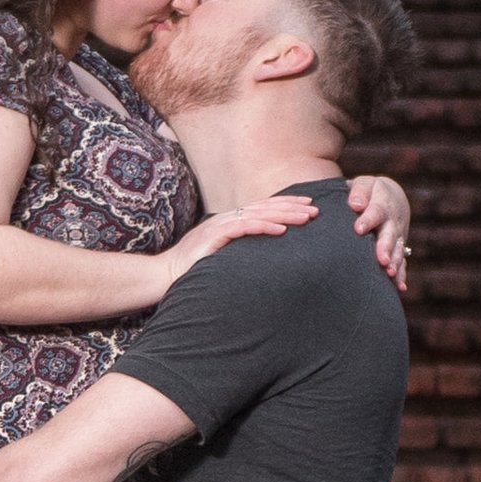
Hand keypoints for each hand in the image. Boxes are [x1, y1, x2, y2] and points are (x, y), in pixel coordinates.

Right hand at [150, 192, 318, 297]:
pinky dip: (264, 227)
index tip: (307, 207)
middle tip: (315, 208)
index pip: (263, 209)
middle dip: (291, 206)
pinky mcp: (214, 236)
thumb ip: (240, 250)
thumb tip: (263, 253)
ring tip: (305, 218)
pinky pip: (244, 228)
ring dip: (284, 216)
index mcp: (230, 221)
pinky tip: (281, 230)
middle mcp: (226, 219)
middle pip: (265, 207)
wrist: (165, 275)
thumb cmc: (193, 270)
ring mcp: (219, 226)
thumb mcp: (222, 256)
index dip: (286, 206)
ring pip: (259, 215)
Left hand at [347, 171, 410, 290]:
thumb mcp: (365, 185)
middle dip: (386, 247)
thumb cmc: (370, 192)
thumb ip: (359, 191)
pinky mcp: (399, 249)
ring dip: (395, 262)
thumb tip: (355, 205)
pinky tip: (399, 288)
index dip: (368, 219)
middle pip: (390, 234)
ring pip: (398, 250)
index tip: (359, 228)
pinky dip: (401, 275)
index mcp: (382, 204)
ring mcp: (398, 237)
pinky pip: (402, 263)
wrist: (391, 199)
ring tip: (389, 273)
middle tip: (381, 259)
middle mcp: (393, 222)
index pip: (376, 211)